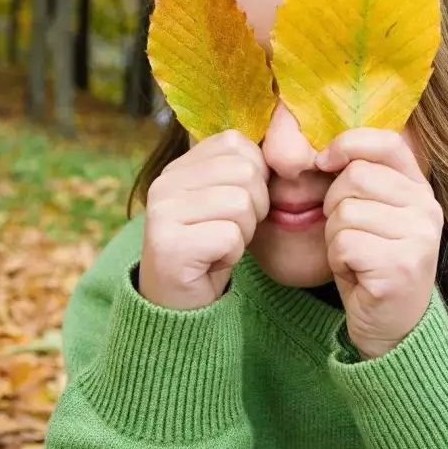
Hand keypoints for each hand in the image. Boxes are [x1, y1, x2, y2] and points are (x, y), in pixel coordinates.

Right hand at [139, 130, 268, 309]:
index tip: (237, 205)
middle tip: (230, 231)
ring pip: (241, 203)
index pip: (236, 143)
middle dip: (255, 207)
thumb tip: (284, 148)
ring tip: (220, 246)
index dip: (255, 175)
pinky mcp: (169, 245)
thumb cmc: (212, 249)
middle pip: (245, 172)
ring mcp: (163, 213)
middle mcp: (165, 183)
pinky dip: (232, 254)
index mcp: (179, 167)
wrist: (179, 305)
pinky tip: (212, 262)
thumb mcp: (225, 201)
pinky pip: (230, 236)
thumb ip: (242, 170)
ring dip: (244, 233)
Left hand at [317, 129, 442, 359]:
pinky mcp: (399, 266)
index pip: (387, 142)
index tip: (325, 162)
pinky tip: (357, 275)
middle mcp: (427, 209)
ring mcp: (418, 237)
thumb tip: (320, 152)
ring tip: (355, 258)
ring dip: (335, 238)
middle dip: (335, 206)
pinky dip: (337, 260)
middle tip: (350, 236)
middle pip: (355, 177)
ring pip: (345, 211)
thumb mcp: (373, 213)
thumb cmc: (372, 264)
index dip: (348, 144)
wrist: (393, 328)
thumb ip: (361, 178)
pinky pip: (344, 243)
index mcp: (421, 189)